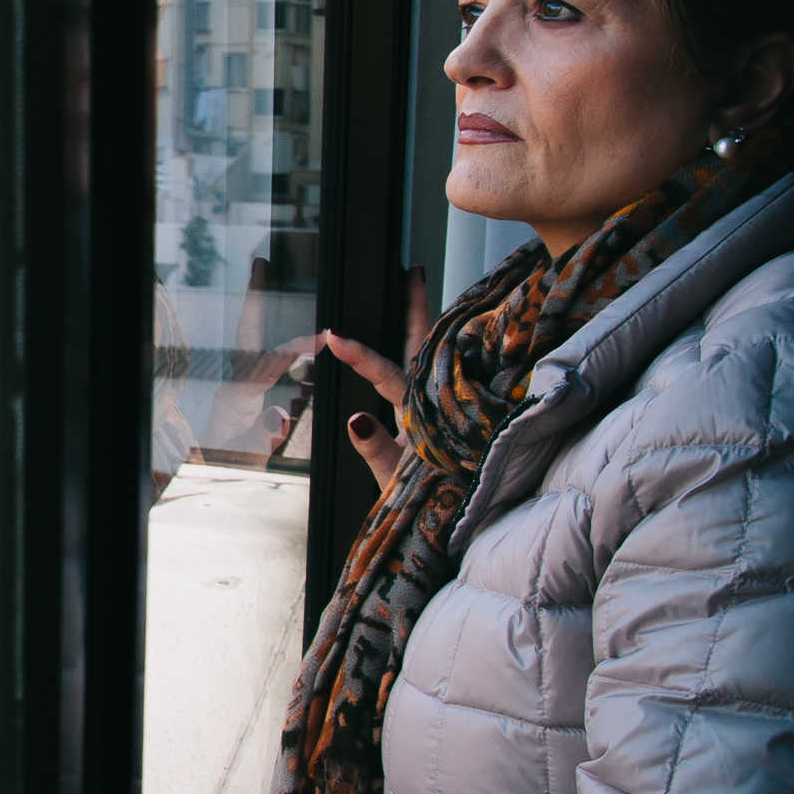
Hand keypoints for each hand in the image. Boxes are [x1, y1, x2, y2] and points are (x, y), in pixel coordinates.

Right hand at [322, 265, 430, 490]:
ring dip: (425, 323)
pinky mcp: (443, 415)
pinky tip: (429, 337)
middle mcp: (432, 404)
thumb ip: (376, 450)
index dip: (361, 355)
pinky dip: (433, 350)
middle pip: (423, 348)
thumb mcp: (394, 481)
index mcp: (418, 416)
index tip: (334, 336)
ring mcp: (439, 407)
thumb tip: (356, 418)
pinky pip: (438, 373)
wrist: (460, 522)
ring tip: (418, 290)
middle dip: (417, 309)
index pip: (387, 375)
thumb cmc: (427, 502)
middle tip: (413, 272)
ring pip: (432, 356)